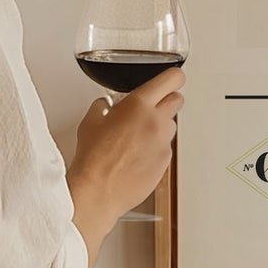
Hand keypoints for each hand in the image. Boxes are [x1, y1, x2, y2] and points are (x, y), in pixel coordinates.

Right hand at [68, 64, 183, 265]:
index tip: (171, 79)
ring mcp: (163, 143)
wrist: (98, 190)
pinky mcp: (165, 162)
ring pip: (171, 126)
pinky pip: (166, 148)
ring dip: (160, 126)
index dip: (173, 77)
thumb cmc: (93, 158)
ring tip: (138, 136)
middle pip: (177, 100)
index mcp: (139, 105)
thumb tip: (107, 106)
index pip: (172, 79)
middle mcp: (156, 122)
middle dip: (166, 100)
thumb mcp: (91, 121)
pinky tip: (137, 155)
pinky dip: (156, 148)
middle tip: (151, 107)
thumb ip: (104, 106)